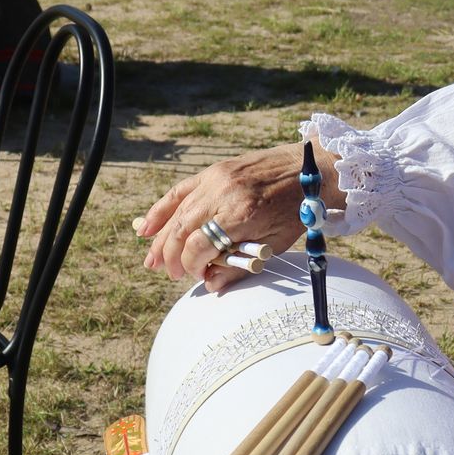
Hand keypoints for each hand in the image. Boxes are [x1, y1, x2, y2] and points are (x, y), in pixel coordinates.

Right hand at [136, 142, 334, 289]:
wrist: (308, 169)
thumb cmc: (296, 210)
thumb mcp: (274, 244)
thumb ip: (240, 265)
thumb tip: (211, 284)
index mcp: (240, 215)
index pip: (198, 246)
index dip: (191, 266)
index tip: (196, 277)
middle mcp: (222, 194)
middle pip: (181, 230)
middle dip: (171, 256)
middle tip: (171, 274)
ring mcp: (215, 179)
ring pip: (176, 212)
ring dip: (160, 239)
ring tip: (151, 261)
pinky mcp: (213, 171)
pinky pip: (179, 191)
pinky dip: (160, 210)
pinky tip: (145, 228)